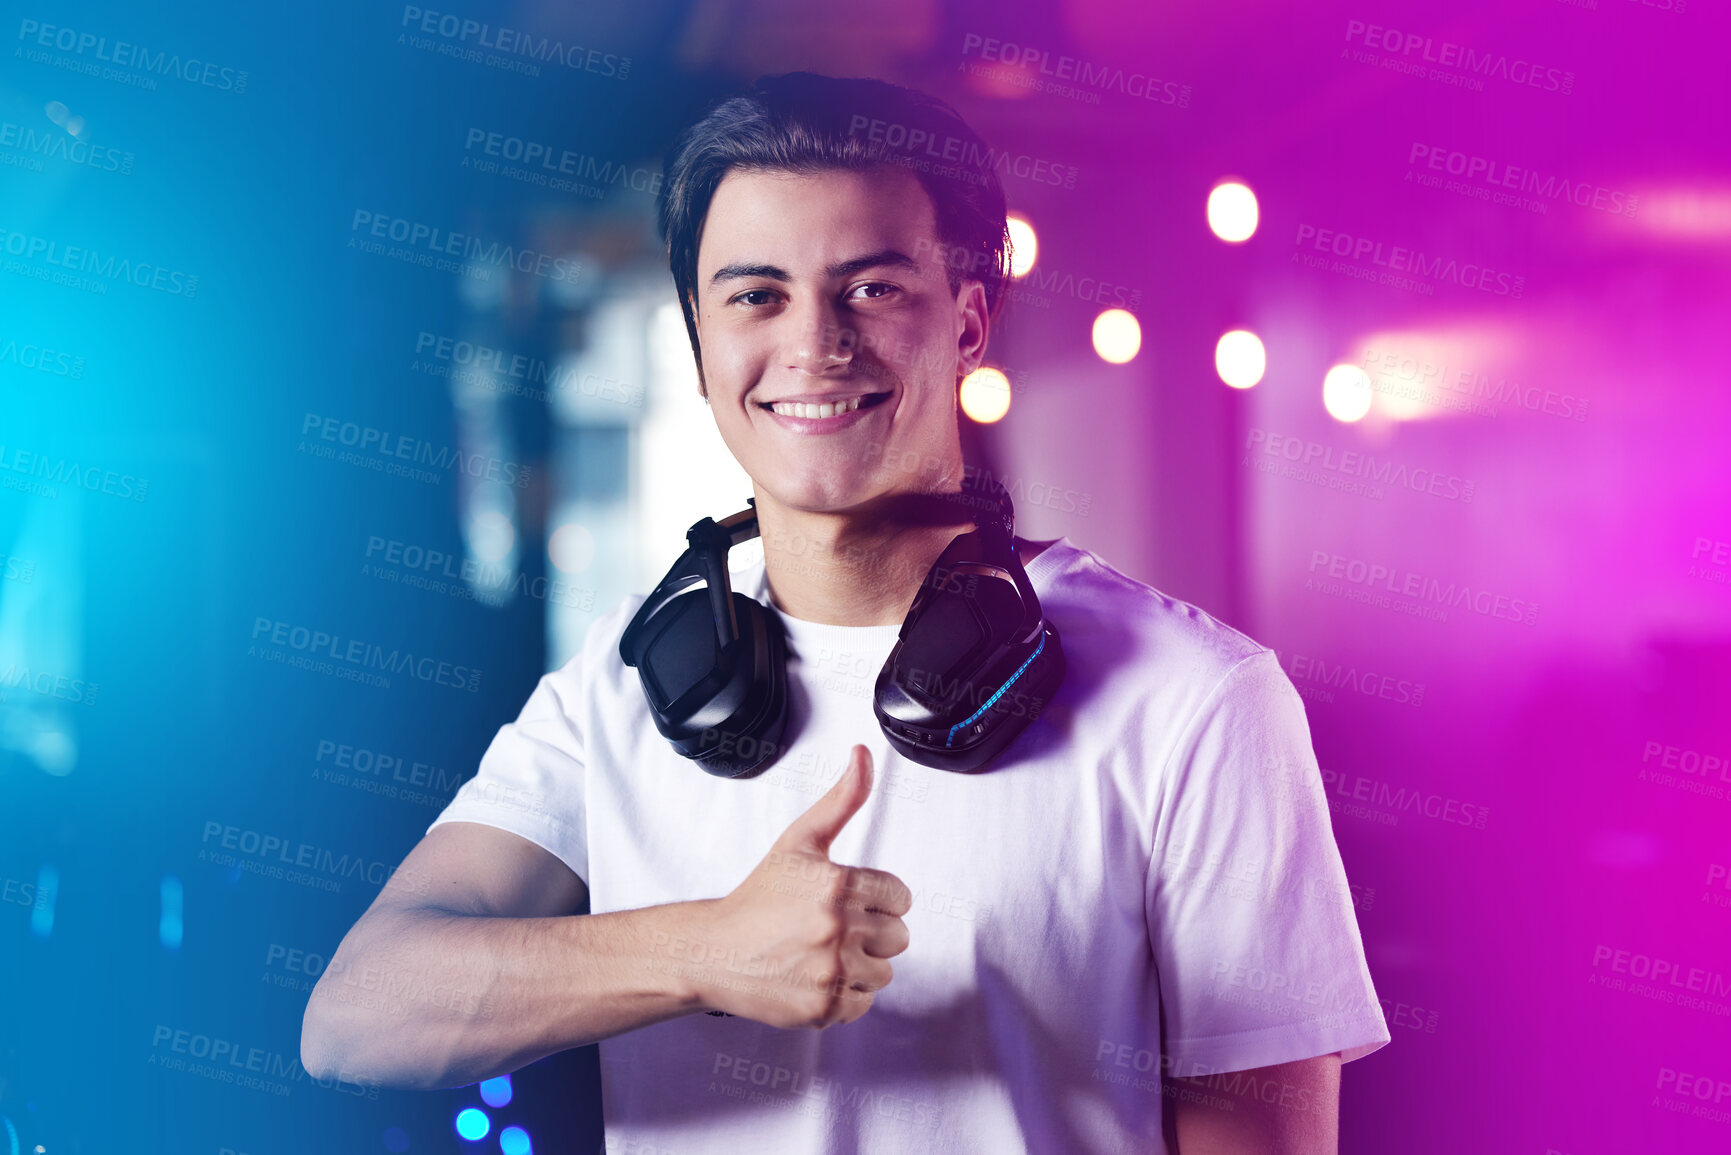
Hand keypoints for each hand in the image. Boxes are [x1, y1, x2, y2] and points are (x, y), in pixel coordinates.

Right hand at [688, 744, 911, 1028]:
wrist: (711, 951)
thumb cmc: (758, 896)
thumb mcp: (800, 841)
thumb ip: (842, 799)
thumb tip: (863, 754)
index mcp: (838, 884)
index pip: (900, 897)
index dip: (875, 899)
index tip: (844, 902)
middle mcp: (838, 928)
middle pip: (897, 937)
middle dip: (869, 933)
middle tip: (828, 929)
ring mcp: (830, 970)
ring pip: (883, 973)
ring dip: (858, 966)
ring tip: (818, 953)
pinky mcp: (822, 1006)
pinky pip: (862, 1004)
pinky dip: (843, 997)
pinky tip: (813, 978)